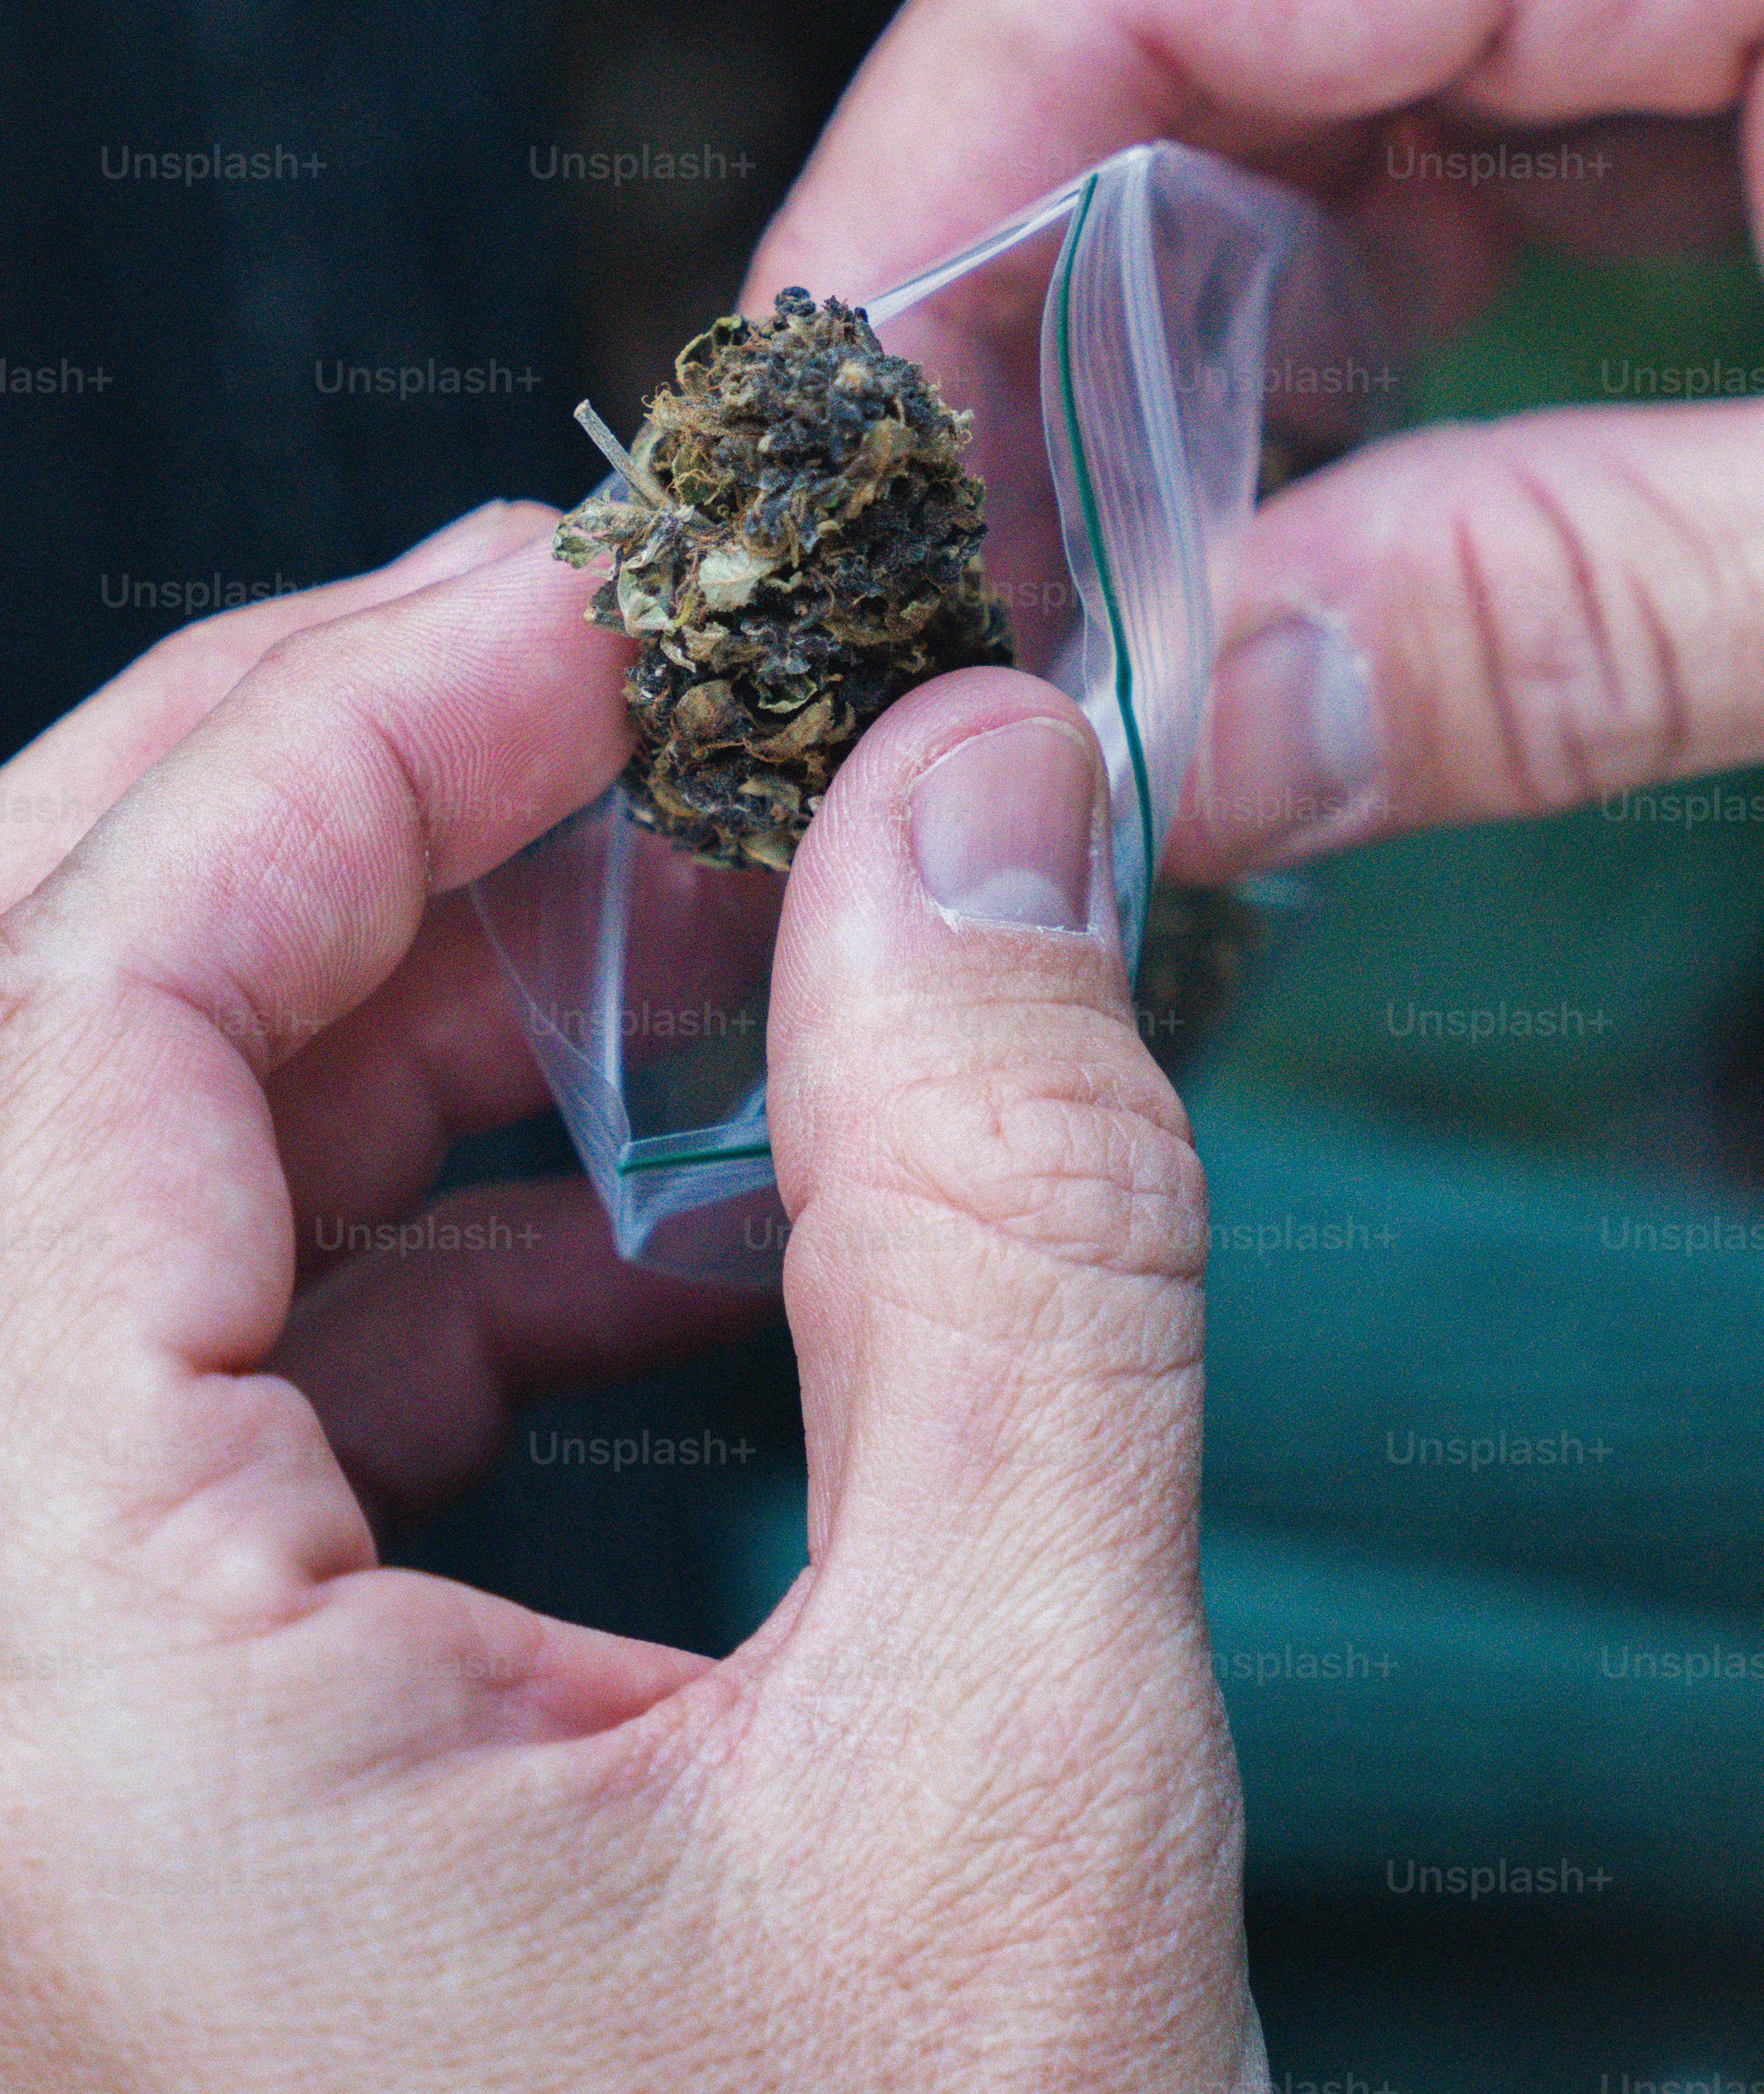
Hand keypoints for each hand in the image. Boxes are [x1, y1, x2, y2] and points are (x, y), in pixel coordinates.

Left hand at [0, 540, 1261, 2086]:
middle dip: (310, 818)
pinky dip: (374, 1251)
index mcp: (43, 1724)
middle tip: (600, 681)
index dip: (340, 742)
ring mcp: (5, 1773)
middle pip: (17, 1066)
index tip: (597, 601)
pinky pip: (159, 1406)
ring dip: (366, 1023)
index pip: (70, 1029)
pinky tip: (622, 1216)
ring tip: (661, 920)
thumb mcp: (1020, 1772)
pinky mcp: (94, 1804)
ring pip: (82, 1214)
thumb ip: (1013, 1225)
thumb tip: (979, 794)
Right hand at [749, 0, 1763, 876]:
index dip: (894, 240)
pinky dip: (1274, 306)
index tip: (790, 520)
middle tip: (903, 646)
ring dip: (1116, 338)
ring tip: (1051, 606)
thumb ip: (1576, 625)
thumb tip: (1167, 746)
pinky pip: (1361, 90)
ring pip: (1222, 53)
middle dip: (988, 331)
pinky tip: (1238, 496)